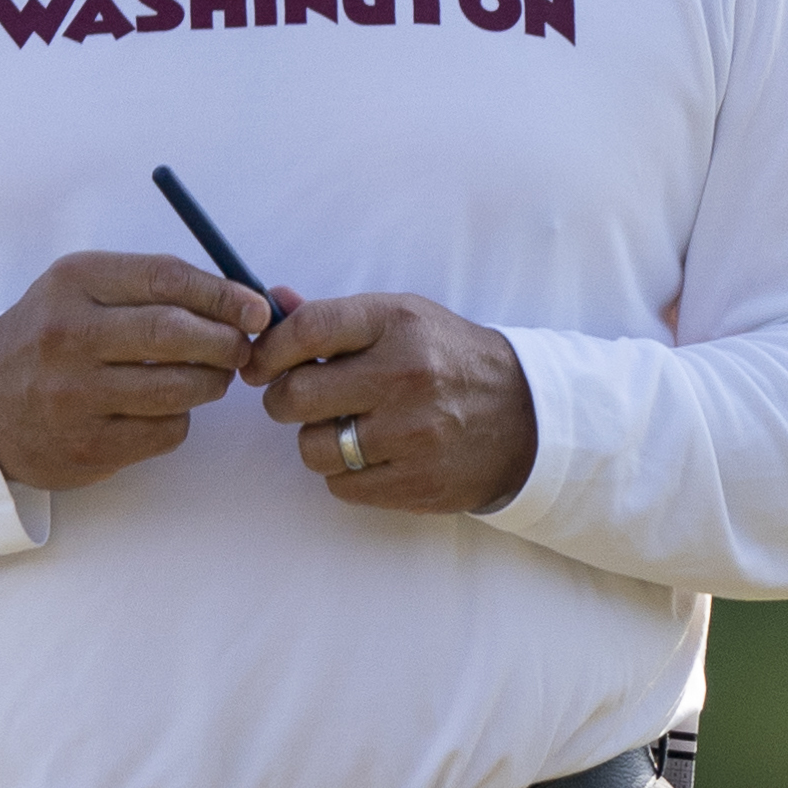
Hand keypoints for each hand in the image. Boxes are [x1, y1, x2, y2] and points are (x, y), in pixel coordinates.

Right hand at [0, 251, 270, 489]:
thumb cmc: (51, 338)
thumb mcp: (82, 291)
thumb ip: (152, 287)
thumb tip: (241, 299)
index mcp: (74, 282)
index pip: (165, 279)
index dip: (223, 293)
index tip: (257, 307)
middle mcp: (69, 335)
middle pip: (174, 334)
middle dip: (227, 341)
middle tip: (242, 347)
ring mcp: (75, 394)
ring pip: (178, 389)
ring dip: (211, 383)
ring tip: (209, 377)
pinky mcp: (87, 444)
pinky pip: (166, 431)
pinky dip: (180, 419)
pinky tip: (162, 409)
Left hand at [243, 291, 537, 514]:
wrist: (526, 415)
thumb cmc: (450, 360)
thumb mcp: (403, 320)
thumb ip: (334, 318)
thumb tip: (271, 302)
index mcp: (398, 323)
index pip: (308, 330)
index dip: (269, 348)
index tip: (260, 363)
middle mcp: (405, 375)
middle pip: (297, 395)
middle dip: (283, 400)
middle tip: (297, 399)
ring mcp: (412, 433)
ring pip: (313, 447)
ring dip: (317, 441)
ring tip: (344, 429)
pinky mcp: (416, 482)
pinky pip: (340, 485)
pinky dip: (344, 474)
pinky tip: (371, 455)